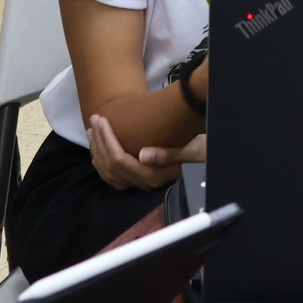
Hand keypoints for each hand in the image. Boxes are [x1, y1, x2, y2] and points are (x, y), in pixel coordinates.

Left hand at [88, 114, 202, 190]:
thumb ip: (168, 155)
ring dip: (98, 151)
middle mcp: (146, 183)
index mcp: (154, 176)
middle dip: (99, 142)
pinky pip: (115, 177)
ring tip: (93, 131)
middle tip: (94, 120)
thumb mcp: (190, 150)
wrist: (209, 159)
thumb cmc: (202, 150)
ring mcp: (143, 184)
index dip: (107, 140)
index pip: (120, 160)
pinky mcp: (142, 180)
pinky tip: (100, 150)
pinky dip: (103, 163)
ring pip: (110, 173)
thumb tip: (143, 155)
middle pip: (111, 166)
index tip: (102, 119)